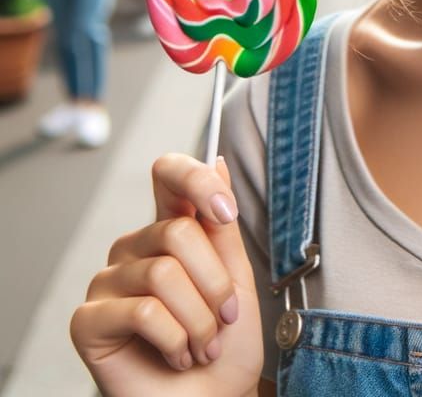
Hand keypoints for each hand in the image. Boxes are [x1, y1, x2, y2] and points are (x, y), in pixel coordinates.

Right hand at [71, 154, 263, 396]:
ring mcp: (108, 281)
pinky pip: (143, 310)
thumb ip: (222, 223)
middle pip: (179, 232)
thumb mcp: (237, 275)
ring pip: (164, 272)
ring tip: (202, 345)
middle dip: (215, 284)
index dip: (196, 182)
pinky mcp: (88, 321)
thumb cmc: (226, 344)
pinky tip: (177, 355)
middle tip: (223, 321)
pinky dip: (175, 339)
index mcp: (170, 227)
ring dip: (200, 319)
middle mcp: (135, 248)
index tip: (226, 214)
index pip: (168, 174)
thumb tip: (216, 161)